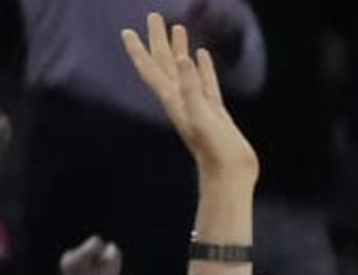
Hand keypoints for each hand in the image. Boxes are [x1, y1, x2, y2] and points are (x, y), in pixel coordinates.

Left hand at [57, 236, 120, 274]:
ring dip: (97, 265)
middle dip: (100, 259)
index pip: (96, 242)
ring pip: (90, 254)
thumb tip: (111, 246)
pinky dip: (92, 268)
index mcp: (76, 258)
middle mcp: (68, 257)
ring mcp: (66, 261)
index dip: (105, 255)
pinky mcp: (68, 266)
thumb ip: (114, 258)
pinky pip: (86, 260)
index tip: (102, 269)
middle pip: (93, 246)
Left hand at [119, 10, 254, 177]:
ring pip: (184, 71)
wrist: (230, 175)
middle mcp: (181, 100)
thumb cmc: (215, 151)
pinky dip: (201, 68)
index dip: (139, 50)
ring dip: (178, 50)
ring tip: (178, 29)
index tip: (127, 31)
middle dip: (158, 41)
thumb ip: (191, 87)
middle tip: (154, 17)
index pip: (151, 70)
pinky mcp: (214, 111)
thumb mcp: (202, 116)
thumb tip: (184, 58)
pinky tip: (201, 56)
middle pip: (165, 64)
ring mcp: (198, 105)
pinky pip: (205, 83)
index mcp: (173, 100)